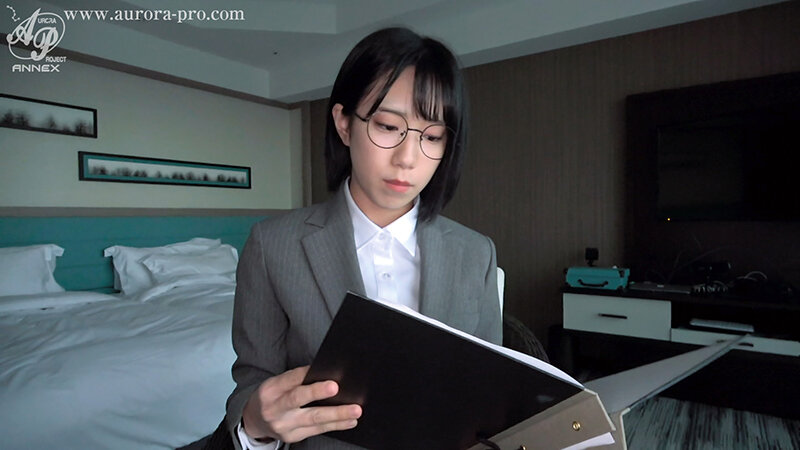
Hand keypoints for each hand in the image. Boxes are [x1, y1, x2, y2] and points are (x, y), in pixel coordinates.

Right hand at [241, 365, 361, 442]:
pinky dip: (335, 425)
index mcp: (271, 390)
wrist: (254, 420)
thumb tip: (326, 373)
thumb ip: (296, 379)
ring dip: (336, 415)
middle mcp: (275, 408)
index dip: (305, 374)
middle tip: (336, 388)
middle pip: (298, 399)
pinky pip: (317, 430)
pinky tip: (349, 421)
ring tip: (355, 410)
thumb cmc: (272, 396)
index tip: (318, 369)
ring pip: (313, 419)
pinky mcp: (292, 437)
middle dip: (318, 393)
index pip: (289, 379)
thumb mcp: (277, 383)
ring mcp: (284, 425)